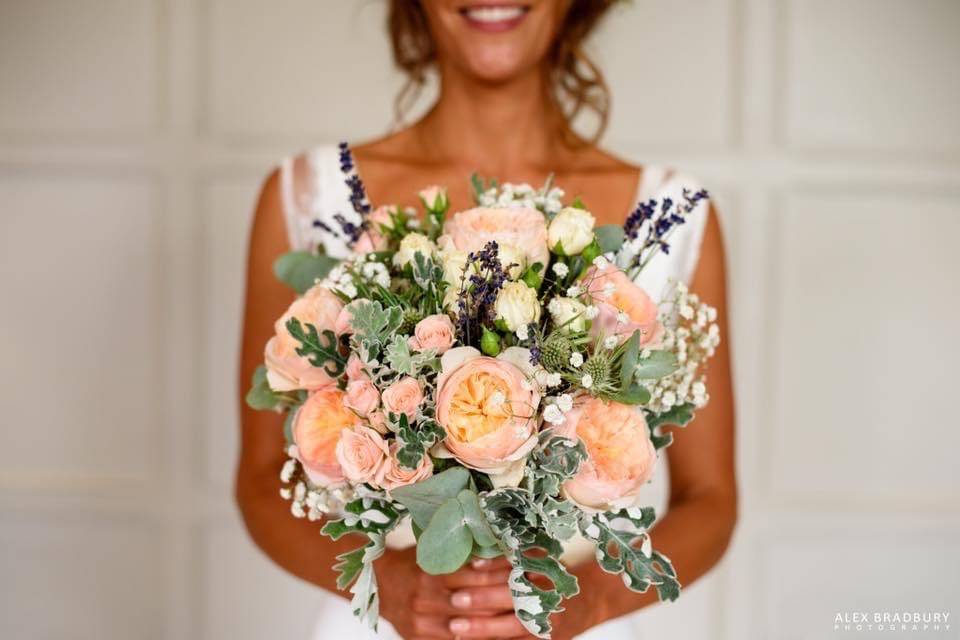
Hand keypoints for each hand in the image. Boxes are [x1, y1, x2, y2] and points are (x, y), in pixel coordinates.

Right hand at [377, 551, 515, 638]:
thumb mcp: (432, 551)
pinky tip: (497, 632)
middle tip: (530, 592)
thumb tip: (496, 545)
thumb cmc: (412, 563)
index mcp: (430, 572)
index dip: (500, 573)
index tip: (522, 568)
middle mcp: (426, 598)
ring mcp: (423, 623)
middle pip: (475, 604)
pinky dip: (478, 637)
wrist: (379, 585)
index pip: (473, 575)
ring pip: (469, 626)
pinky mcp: (422, 639)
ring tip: (521, 613)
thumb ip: (459, 553)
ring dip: (496, 620)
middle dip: (504, 599)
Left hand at [443, 560, 602, 639]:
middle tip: (455, 599)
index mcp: (547, 569)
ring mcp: (548, 621)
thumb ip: (511, 557)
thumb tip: (472, 553)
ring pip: (514, 625)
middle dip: (484, 599)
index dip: (495, 565)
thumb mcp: (537, 560)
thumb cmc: (549, 577)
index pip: (520, 565)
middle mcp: (550, 595)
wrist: (583, 605)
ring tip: (455, 626)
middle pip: (515, 596)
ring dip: (483, 626)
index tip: (471, 565)